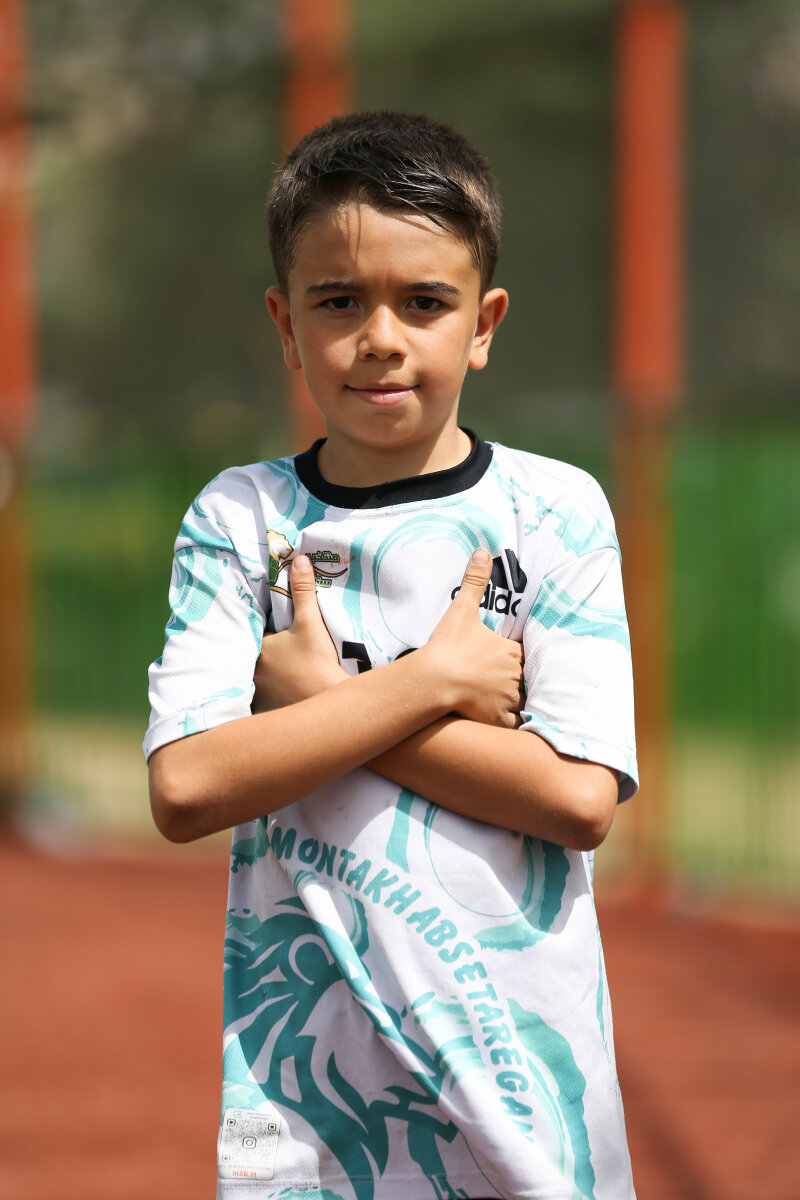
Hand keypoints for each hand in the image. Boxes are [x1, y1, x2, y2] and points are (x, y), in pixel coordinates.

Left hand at [252, 555, 346, 712]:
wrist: (330, 699)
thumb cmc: (317, 660)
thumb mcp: (310, 621)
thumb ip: (303, 591)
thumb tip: (300, 560)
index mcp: (257, 650)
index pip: (250, 633)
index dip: (260, 627)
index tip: (271, 623)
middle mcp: (253, 673)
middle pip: (253, 654)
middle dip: (261, 649)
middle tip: (277, 643)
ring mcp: (261, 694)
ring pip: (258, 676)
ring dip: (267, 670)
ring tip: (281, 664)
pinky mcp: (272, 708)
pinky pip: (265, 695)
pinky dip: (272, 689)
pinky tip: (284, 685)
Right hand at [426, 548, 524, 728]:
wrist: (433, 679)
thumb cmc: (447, 646)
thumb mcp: (462, 610)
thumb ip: (475, 582)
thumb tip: (483, 552)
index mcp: (510, 651)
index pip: (525, 656)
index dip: (515, 659)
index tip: (504, 662)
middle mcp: (515, 676)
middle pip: (524, 680)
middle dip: (515, 681)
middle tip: (498, 683)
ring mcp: (508, 698)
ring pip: (520, 702)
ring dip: (513, 702)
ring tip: (498, 702)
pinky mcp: (498, 718)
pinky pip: (512, 724)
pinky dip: (507, 723)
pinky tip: (497, 720)